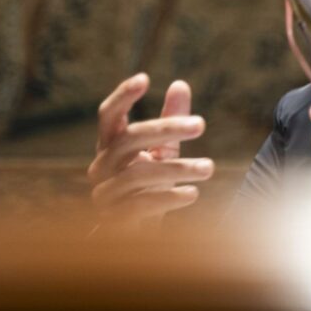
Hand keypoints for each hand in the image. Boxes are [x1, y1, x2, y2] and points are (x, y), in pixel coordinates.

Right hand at [87, 74, 212, 231]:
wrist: (135, 232)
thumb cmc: (149, 182)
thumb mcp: (163, 149)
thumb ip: (171, 119)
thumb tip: (180, 84)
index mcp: (109, 144)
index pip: (108, 115)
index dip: (123, 96)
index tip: (145, 78)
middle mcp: (101, 166)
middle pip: (129, 138)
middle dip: (166, 128)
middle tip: (202, 124)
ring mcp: (105, 193)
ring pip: (139, 173)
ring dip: (178, 169)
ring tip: (209, 167)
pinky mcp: (115, 219)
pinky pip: (141, 204)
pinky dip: (169, 198)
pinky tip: (193, 194)